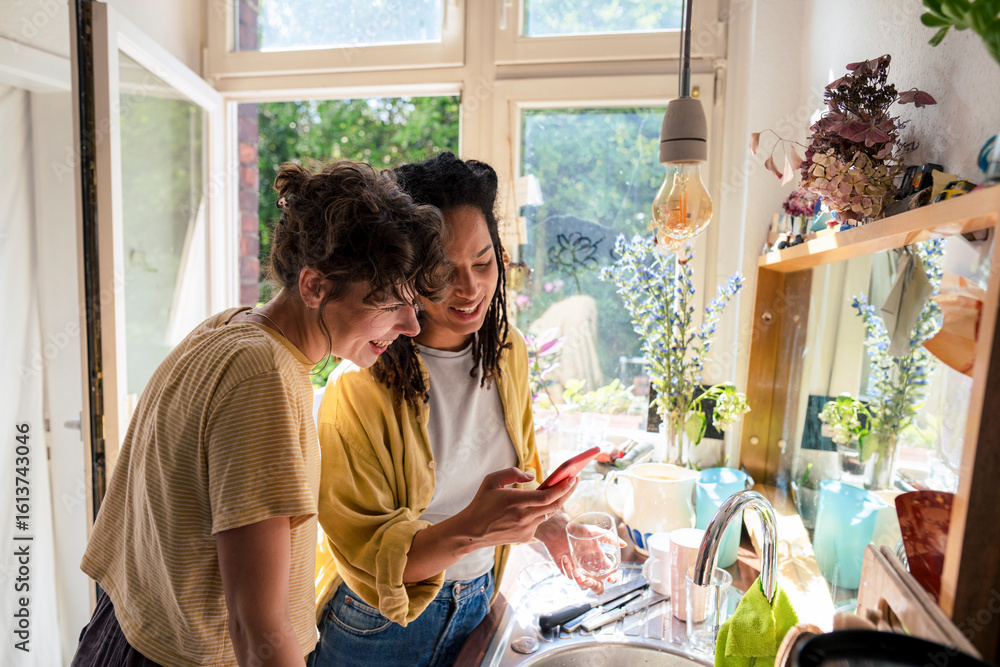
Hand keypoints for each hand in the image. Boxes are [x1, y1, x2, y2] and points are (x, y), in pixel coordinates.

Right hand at [452, 468, 575, 548]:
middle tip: (574, 481)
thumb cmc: (481, 503)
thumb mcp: (492, 480)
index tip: (573, 477)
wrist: (471, 531)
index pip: (548, 496)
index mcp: (516, 501)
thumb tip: (532, 477)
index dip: (563, 487)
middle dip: (567, 492)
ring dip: (555, 502)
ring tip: (560, 490)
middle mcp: (523, 517)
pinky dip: (541, 512)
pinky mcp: (525, 537)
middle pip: (554, 506)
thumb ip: (513, 473)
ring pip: (548, 514)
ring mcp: (525, 529)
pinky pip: (539, 522)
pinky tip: (538, 506)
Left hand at [535, 511, 625, 594]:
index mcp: (600, 561)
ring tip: (577, 572)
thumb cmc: (579, 529)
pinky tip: (565, 557)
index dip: (613, 579)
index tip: (610, 578)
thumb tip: (624, 544)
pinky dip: (567, 568)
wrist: (560, 527)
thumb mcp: (595, 532)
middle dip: (595, 587)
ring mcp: (579, 570)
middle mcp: (590, 568)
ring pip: (583, 586)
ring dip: (580, 582)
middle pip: (597, 586)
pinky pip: (569, 576)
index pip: (610, 575)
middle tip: (590, 581)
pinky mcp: (567, 570)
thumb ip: (609, 538)